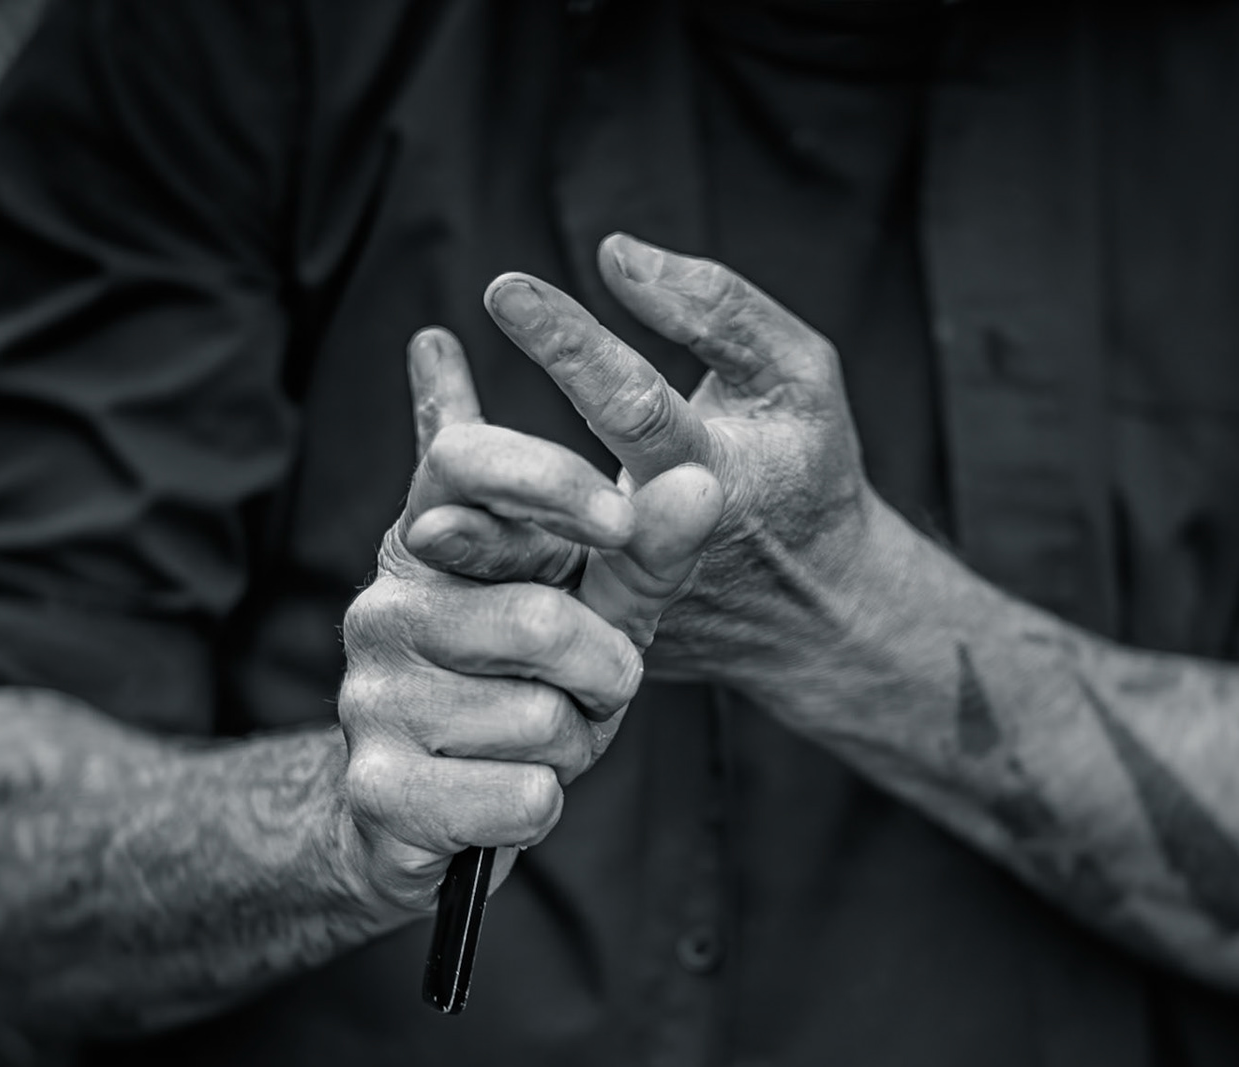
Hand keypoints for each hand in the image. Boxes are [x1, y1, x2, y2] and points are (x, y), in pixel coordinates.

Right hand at [336, 328, 722, 910]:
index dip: (550, 482)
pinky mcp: (377, 787)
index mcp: (427, 536)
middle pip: (541, 621)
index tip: (619, 523)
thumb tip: (700, 482)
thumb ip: (645, 552)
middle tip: (583, 690)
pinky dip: (539, 805)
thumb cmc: (525, 688)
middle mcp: (385, 606)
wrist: (436, 815)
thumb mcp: (594, 613)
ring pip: (539, 719)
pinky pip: (521, 796)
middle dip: (602, 673)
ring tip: (532, 743)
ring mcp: (370, 696)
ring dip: (570, 745)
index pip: (463, 459)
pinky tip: (499, 794)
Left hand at [467, 234, 881, 687]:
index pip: (638, 407)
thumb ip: (714, 309)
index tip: (503, 290)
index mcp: (722, 475)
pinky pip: (542, 609)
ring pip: (554, 581)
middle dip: (518, 485)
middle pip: (585, 512)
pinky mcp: (614, 640)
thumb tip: (611, 255)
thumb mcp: (797, 373)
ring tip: (419, 530)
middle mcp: (675, 549)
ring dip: (487, 557)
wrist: (820, 611)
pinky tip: (424, 555)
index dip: (571, 348)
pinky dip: (486, 582)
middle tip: (444, 450)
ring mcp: (643, 607)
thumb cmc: (805, 465)